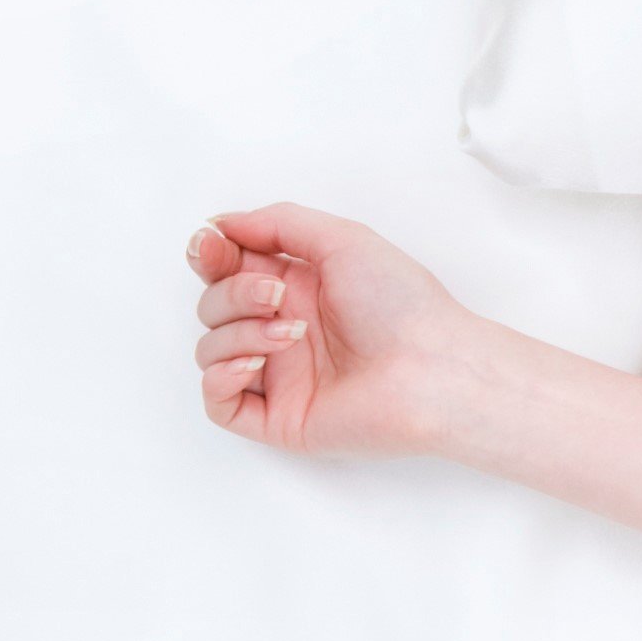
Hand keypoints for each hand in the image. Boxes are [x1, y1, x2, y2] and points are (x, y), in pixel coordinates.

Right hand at [187, 205, 490, 459]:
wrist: (433, 369)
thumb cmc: (402, 304)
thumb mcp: (345, 240)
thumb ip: (280, 224)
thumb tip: (222, 223)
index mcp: (300, 287)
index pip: (229, 268)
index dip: (209, 255)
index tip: (208, 244)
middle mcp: (285, 327)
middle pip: (214, 305)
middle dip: (232, 293)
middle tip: (275, 294)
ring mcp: (279, 374)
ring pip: (211, 349)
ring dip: (238, 332)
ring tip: (291, 334)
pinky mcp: (276, 416)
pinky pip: (218, 401)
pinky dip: (221, 377)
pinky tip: (255, 363)